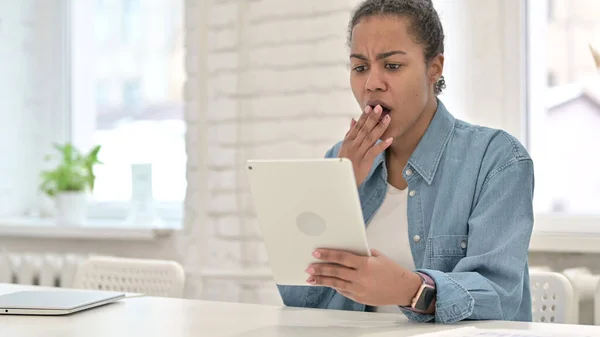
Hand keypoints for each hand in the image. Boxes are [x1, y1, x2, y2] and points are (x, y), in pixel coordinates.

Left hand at [305, 248, 421, 306]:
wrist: (403, 288)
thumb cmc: (392, 270)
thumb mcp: (378, 256)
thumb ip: (362, 254)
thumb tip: (346, 251)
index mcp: (365, 264)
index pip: (342, 258)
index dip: (328, 255)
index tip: (316, 253)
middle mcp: (361, 277)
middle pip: (336, 272)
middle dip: (320, 269)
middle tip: (309, 267)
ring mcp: (359, 289)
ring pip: (336, 284)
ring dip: (322, 280)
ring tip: (311, 278)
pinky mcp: (359, 298)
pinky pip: (343, 291)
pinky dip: (335, 286)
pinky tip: (327, 283)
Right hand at [339, 105, 392, 185]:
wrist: (342, 180)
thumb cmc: (345, 163)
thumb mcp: (345, 146)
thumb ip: (350, 133)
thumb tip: (353, 120)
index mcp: (349, 141)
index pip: (358, 126)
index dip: (364, 116)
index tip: (370, 107)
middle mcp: (353, 145)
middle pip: (364, 129)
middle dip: (372, 118)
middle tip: (380, 108)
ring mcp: (359, 153)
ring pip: (370, 138)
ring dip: (379, 128)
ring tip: (388, 118)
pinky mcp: (365, 162)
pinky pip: (374, 152)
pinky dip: (382, 145)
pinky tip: (390, 139)